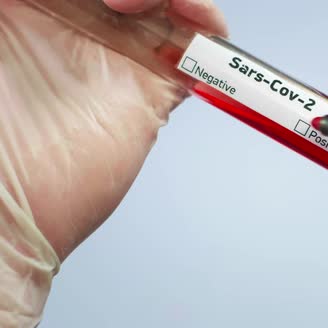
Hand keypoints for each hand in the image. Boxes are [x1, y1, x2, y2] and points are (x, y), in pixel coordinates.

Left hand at [0, 0, 225, 327]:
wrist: (8, 206)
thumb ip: (26, 1)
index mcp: (33, 5)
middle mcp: (80, 21)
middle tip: (113, 0)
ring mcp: (121, 52)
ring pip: (168, 3)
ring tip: (134, 5)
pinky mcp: (156, 86)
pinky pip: (195, 45)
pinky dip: (207, 22)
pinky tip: (193, 17)